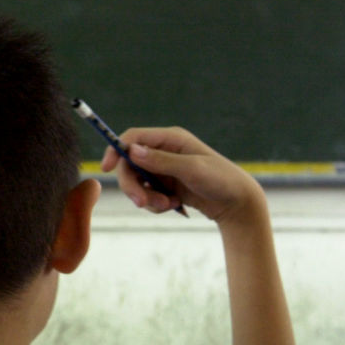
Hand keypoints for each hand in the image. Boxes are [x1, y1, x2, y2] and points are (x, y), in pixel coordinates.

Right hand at [100, 126, 264, 223]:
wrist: (237, 204)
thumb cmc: (220, 180)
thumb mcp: (192, 169)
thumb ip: (161, 161)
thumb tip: (130, 151)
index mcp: (170, 139)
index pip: (133, 138)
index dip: (116, 150)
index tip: (106, 168)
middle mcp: (164, 151)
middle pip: (130, 164)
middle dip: (133, 185)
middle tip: (141, 203)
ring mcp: (164, 170)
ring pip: (137, 183)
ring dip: (147, 198)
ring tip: (167, 205)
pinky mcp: (166, 186)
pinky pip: (148, 195)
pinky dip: (156, 204)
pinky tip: (174, 205)